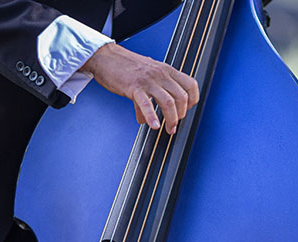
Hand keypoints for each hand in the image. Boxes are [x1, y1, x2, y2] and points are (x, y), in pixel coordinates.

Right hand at [81, 43, 199, 134]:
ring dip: (171, 119)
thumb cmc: (124, 65)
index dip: (192, 100)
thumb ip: (153, 91)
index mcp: (166, 70)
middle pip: (182, 97)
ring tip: (168, 128)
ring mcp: (148, 80)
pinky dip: (151, 117)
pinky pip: (146, 104)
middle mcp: (160, 74)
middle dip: (182, 115)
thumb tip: (149, 115)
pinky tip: (153, 125)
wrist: (105, 57)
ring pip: (168, 102)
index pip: (190, 84)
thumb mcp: (147, 74)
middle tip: (174, 124)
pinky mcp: (134, 87)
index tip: (186, 110)